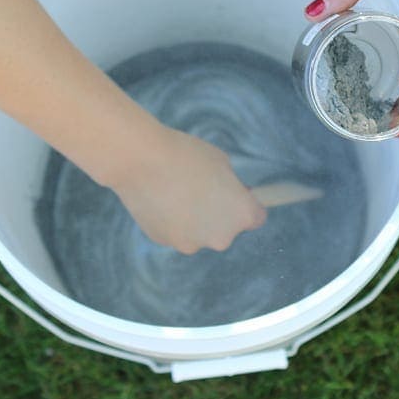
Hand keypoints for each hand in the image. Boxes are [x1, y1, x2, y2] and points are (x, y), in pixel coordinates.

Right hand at [108, 127, 266, 254]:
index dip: (248, 202)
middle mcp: (221, 237)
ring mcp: (192, 243)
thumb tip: (226, 198)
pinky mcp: (166, 242)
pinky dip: (171, 219)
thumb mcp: (221, 163)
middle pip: (226, 229)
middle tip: (201, 188)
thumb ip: (230, 186)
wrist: (142, 160)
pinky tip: (160, 197)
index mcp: (242, 215)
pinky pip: (175, 231)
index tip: (237, 192)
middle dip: (218, 213)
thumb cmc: (185, 155)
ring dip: (194, 218)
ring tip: (176, 190)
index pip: (257, 217)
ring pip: (198, 232)